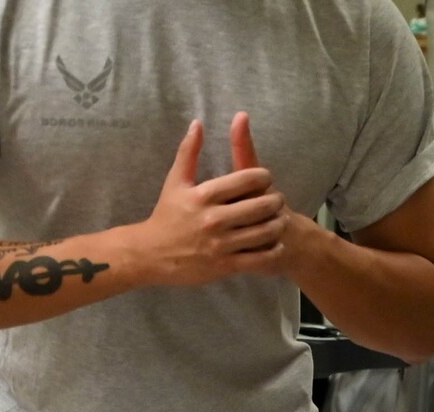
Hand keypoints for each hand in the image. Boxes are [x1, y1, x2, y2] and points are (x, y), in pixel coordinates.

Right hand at [138, 115, 287, 287]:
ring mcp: (221, 243)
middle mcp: (214, 219)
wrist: (152, 254)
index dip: (263, 177)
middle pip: (259, 206)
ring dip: (277, 224)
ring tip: (280, 219)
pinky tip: (276, 243)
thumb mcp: (175, 181)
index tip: (267, 177)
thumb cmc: (166, 215)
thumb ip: (188, 152)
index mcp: (203, 195)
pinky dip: (272, 251)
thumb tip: (198, 123)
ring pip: (263, 232)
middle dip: (275, 200)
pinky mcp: (226, 265)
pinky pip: (258, 258)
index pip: (245, 179)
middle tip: (279, 198)